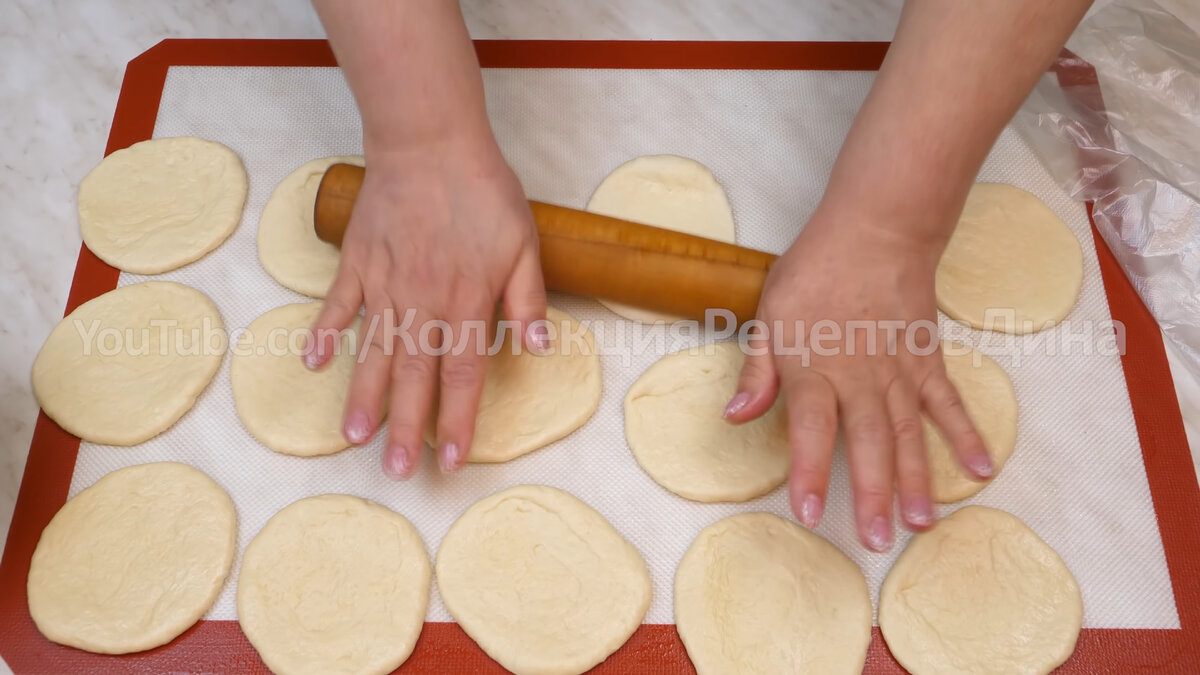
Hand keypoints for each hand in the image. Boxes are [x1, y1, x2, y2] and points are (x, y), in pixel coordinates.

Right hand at [305, 139, 546, 478]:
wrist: (430, 142)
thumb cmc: (483, 192)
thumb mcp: (525, 243)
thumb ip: (528, 299)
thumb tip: (538, 348)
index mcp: (467, 301)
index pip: (463, 374)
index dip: (459, 421)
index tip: (451, 460)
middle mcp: (423, 302)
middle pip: (415, 376)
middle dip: (407, 428)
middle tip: (397, 472)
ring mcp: (385, 284)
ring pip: (374, 351)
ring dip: (365, 396)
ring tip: (355, 437)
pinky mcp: (357, 263)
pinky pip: (337, 304)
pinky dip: (323, 332)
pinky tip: (312, 364)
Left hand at [723, 205, 992, 551]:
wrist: (875, 230)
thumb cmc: (815, 271)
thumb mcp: (770, 313)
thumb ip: (758, 370)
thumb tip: (735, 416)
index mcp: (815, 369)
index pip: (811, 430)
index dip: (809, 472)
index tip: (808, 513)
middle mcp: (860, 378)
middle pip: (867, 443)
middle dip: (871, 494)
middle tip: (876, 540)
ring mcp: (899, 371)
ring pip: (909, 434)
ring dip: (915, 480)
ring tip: (921, 524)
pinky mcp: (928, 361)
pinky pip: (949, 403)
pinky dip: (966, 435)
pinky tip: (981, 467)